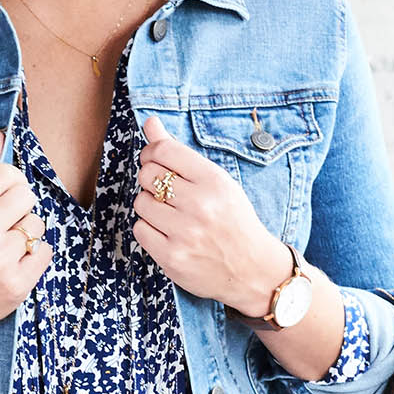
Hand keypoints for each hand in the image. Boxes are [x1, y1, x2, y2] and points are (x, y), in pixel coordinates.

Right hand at [0, 128, 52, 343]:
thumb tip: (0, 138)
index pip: (6, 174)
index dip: (8, 183)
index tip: (1, 197)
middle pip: (26, 196)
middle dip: (19, 207)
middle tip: (3, 222)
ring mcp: (0, 262)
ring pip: (37, 225)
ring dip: (25, 234)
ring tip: (3, 247)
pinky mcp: (17, 285)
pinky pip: (45, 252)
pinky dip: (32, 257)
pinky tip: (12, 263)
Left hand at [132, 114, 293, 315]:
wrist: (253, 271)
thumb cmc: (234, 221)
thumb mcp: (217, 182)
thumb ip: (180, 153)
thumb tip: (149, 123)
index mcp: (214, 181)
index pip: (164, 150)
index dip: (151, 152)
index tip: (154, 160)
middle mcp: (200, 205)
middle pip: (147, 174)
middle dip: (150, 179)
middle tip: (165, 191)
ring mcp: (185, 233)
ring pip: (141, 202)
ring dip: (150, 206)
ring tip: (170, 214)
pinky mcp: (172, 258)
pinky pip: (140, 229)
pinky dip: (149, 229)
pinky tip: (167, 232)